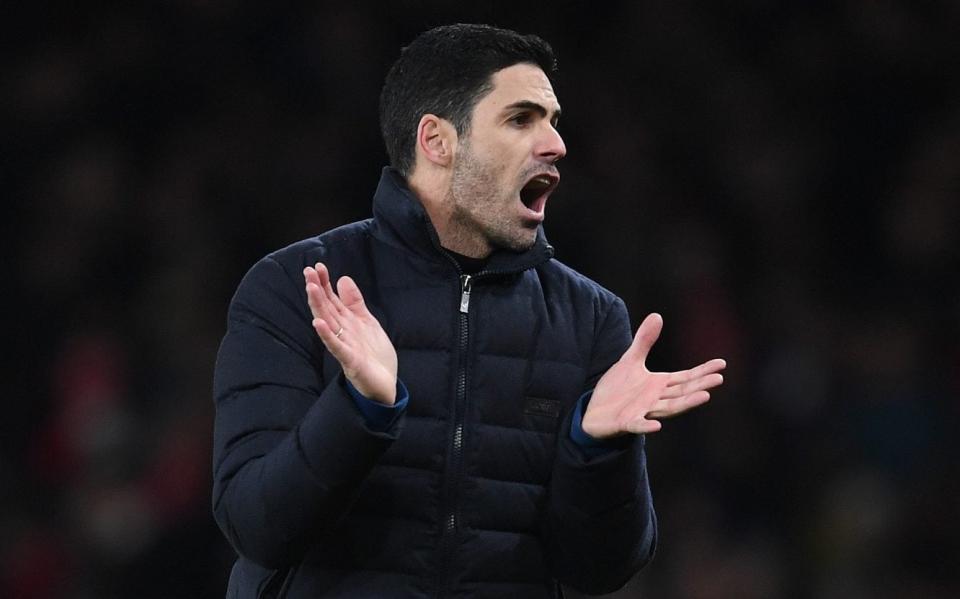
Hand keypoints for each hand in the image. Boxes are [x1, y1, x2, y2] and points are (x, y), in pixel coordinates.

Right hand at [304, 263, 397, 404]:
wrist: (385, 383)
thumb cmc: (373, 354)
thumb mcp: (366, 322)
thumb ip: (354, 303)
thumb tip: (342, 279)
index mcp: (346, 323)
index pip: (332, 299)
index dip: (325, 283)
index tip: (318, 266)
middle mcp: (341, 332)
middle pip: (326, 308)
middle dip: (317, 290)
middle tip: (308, 271)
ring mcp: (344, 346)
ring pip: (328, 323)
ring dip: (318, 306)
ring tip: (310, 289)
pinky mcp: (350, 361)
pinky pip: (336, 347)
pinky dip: (327, 335)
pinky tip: (318, 324)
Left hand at [582, 313, 725, 438]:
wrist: (594, 411)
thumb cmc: (617, 388)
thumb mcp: (631, 360)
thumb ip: (644, 341)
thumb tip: (658, 315)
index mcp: (658, 384)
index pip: (685, 377)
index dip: (702, 371)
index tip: (721, 364)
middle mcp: (655, 399)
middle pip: (682, 392)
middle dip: (700, 385)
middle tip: (719, 378)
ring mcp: (643, 411)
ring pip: (668, 408)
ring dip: (686, 403)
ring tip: (705, 396)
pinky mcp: (626, 422)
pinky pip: (638, 425)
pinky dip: (646, 426)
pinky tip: (657, 426)